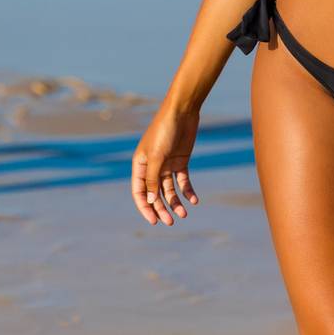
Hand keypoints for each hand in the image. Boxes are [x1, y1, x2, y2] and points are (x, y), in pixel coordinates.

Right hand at [131, 107, 200, 226]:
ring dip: (175, 203)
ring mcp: (166, 165)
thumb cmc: (164, 131)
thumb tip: (150, 201)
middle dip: (161, 208)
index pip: (139, 191)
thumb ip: (153, 179)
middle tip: (170, 222)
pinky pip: (183, 181)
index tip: (153, 221)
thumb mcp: (157, 157)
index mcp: (140, 164)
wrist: (182, 112)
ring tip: (183, 214)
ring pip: (169, 190)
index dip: (145, 207)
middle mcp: (152, 167)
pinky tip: (194, 200)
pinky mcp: (180, 162)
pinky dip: (187, 191)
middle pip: (155, 194)